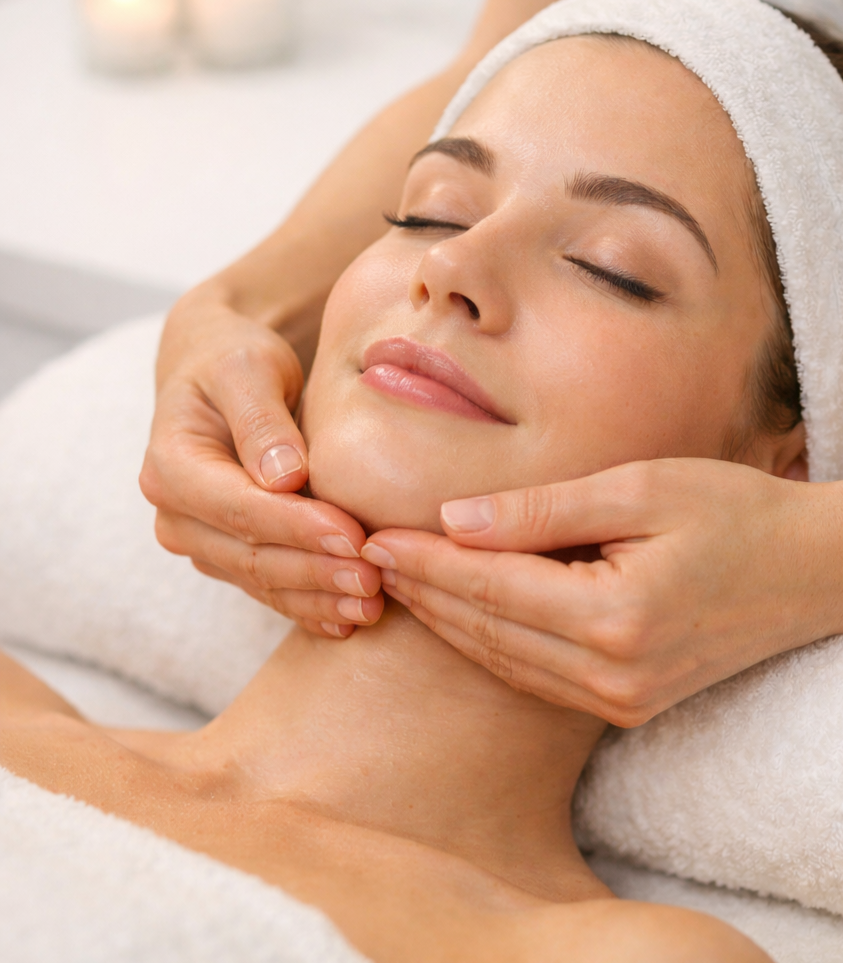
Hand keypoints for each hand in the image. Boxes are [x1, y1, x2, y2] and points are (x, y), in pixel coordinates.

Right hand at [140, 304, 382, 637]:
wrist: (217, 372)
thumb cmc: (234, 359)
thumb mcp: (246, 367)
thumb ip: (261, 418)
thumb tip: (284, 476)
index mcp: (171, 466)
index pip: (239, 509)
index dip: (297, 527)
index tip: (352, 536)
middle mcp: (176, 513)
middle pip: (251, 555)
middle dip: (315, 572)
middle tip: (374, 580)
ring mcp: (201, 540)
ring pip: (262, 581)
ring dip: (317, 598)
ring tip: (371, 606)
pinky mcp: (228, 554)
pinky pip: (268, 589)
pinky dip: (308, 606)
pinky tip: (347, 621)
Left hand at [361, 459, 842, 725]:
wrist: (813, 573)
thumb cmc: (736, 514)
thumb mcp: (641, 489)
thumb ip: (543, 510)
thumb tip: (455, 520)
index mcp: (614, 617)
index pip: (489, 587)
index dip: (425, 562)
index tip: (375, 537)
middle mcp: (611, 673)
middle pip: (485, 630)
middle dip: (422, 593)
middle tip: (366, 559)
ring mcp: (619, 699)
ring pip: (501, 660)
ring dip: (446, 621)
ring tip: (397, 584)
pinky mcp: (626, 704)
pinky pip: (532, 677)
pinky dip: (486, 645)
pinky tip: (456, 617)